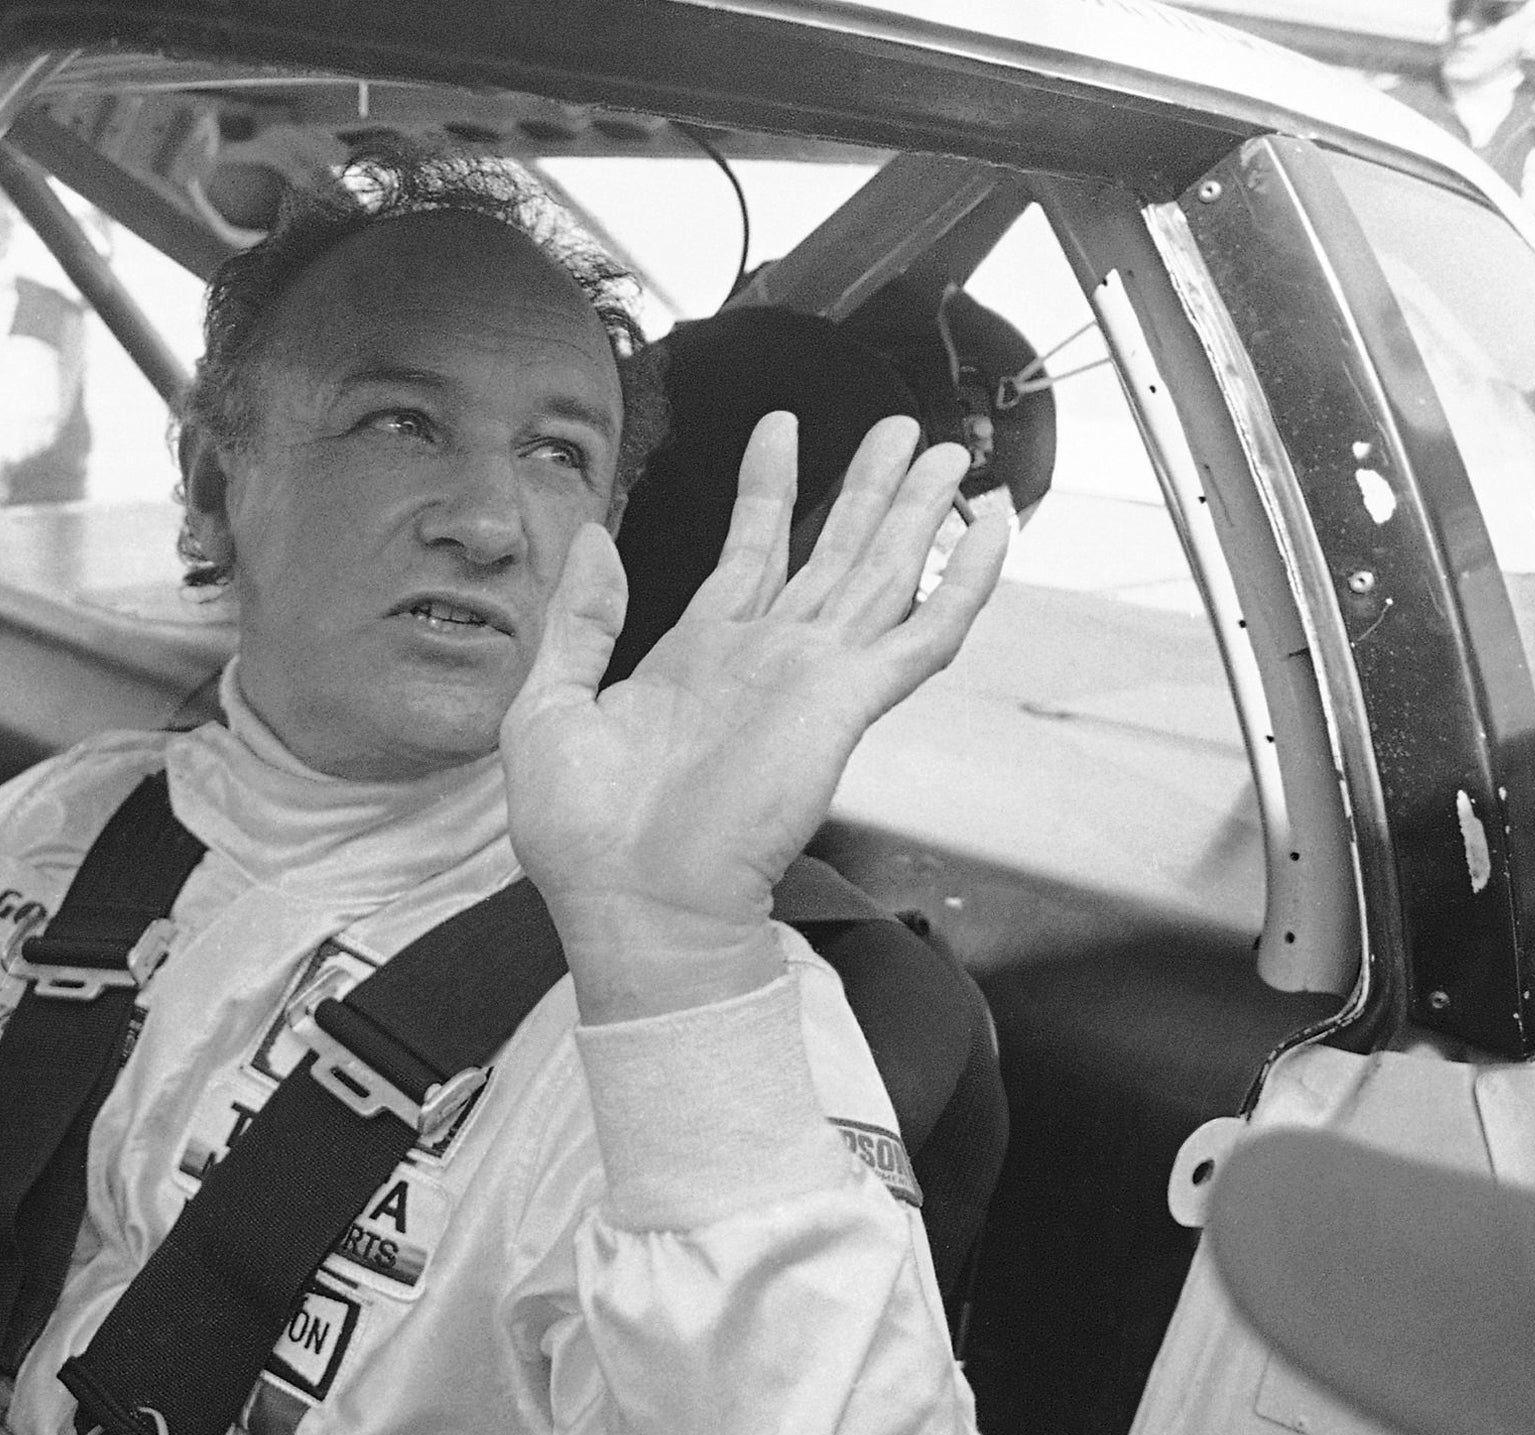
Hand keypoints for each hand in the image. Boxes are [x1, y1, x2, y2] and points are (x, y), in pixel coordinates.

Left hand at [500, 412, 1009, 1020]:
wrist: (628, 905)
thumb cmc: (582, 838)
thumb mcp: (547, 706)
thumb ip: (577, 618)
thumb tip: (595, 538)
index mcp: (697, 657)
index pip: (749, 551)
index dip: (768, 488)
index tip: (781, 429)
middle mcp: (764, 661)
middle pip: (832, 552)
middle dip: (867, 488)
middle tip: (898, 429)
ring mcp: (811, 679)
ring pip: (883, 575)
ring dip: (917, 513)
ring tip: (944, 453)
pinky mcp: (846, 704)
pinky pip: (923, 635)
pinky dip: (961, 583)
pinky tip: (988, 533)